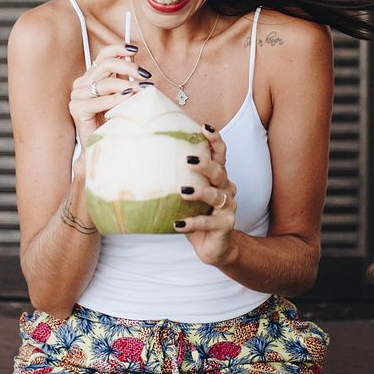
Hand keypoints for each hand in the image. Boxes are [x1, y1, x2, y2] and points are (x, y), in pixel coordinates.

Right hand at [69, 43, 144, 148]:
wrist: (102, 145)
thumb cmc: (114, 120)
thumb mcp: (122, 94)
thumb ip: (125, 78)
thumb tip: (137, 62)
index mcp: (92, 76)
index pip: (104, 55)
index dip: (119, 48)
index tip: (135, 49)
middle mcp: (82, 83)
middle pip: (107, 65)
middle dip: (129, 68)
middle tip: (145, 75)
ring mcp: (77, 95)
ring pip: (106, 83)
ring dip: (127, 85)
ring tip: (143, 90)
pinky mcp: (76, 108)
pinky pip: (100, 101)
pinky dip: (116, 99)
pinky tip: (128, 99)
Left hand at [174, 126, 237, 267]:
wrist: (214, 246)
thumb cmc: (197, 214)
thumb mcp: (188, 196)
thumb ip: (177, 180)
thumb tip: (146, 161)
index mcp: (218, 177)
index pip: (220, 154)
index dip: (215, 140)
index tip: (204, 127)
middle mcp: (226, 188)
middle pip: (219, 171)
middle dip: (205, 164)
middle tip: (187, 160)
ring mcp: (228, 206)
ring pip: (215, 195)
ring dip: (199, 192)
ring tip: (183, 191)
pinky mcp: (225, 224)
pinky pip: (207, 222)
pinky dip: (192, 223)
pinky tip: (178, 224)